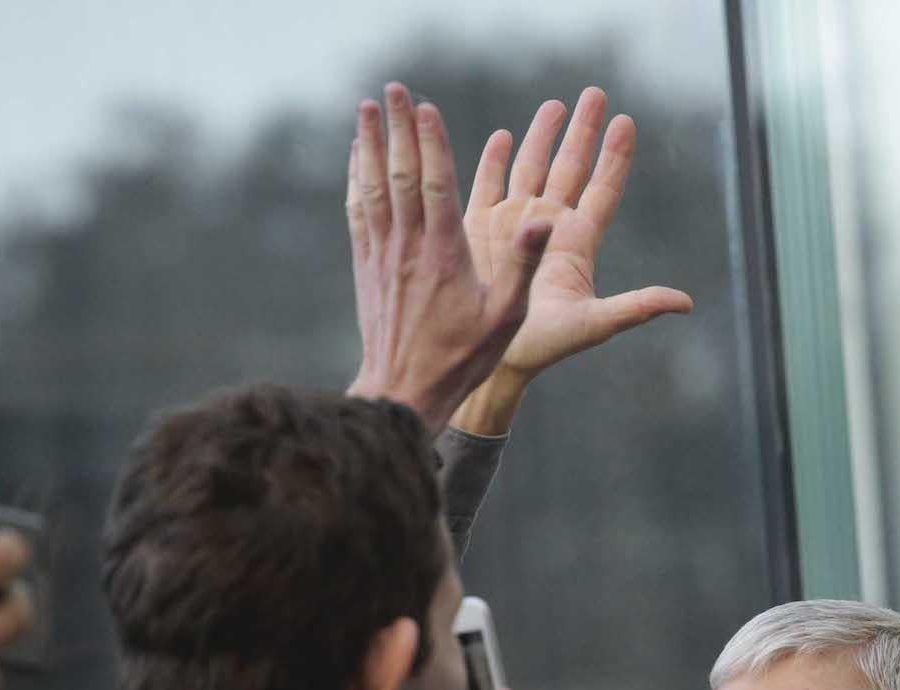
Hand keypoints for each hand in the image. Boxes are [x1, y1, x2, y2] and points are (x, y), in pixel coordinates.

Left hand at [345, 84, 554, 429]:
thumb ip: (521, 265)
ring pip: (373, 186)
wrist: (403, 391)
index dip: (430, 141)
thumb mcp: (506, 318)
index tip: (424, 105)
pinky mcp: (367, 264)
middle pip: (399, 173)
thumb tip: (542, 219)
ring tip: (368, 106)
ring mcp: (383, 253)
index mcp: (445, 254)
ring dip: (371, 143)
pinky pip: (359, 209)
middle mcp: (408, 246)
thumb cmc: (462, 358)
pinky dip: (357, 176)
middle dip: (396, 128)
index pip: (435, 184)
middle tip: (391, 88)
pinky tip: (358, 155)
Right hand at [452, 88, 693, 435]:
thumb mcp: (594, 324)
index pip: (602, 189)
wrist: (491, 358)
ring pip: (533, 167)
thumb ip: (637, 308)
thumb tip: (686, 303)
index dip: (614, 157)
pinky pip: (489, 186)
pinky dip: (495, 159)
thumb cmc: (544, 347)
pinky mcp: (480, 230)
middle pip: (571, 167)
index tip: (626, 122)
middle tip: (595, 93)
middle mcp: (548, 227)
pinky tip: (503, 135)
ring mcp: (515, 225)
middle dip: (583, 131)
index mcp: (577, 243)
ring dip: (544, 136)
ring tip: (556, 104)